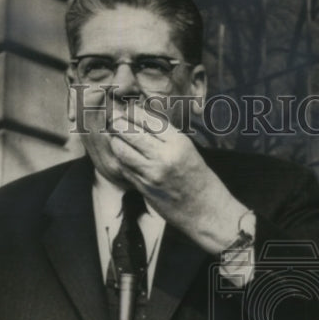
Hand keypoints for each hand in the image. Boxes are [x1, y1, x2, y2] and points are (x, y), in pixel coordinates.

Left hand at [108, 102, 246, 252]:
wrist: (205, 211)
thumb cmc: (198, 178)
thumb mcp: (187, 149)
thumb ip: (165, 136)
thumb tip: (141, 118)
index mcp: (178, 142)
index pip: (148, 120)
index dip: (132, 112)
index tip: (125, 109)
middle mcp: (164, 156)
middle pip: (131, 133)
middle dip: (118, 124)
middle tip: (113, 120)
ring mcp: (152, 174)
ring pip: (122, 151)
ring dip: (115, 142)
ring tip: (113, 136)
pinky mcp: (144, 188)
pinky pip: (124, 169)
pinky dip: (119, 160)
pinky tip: (120, 155)